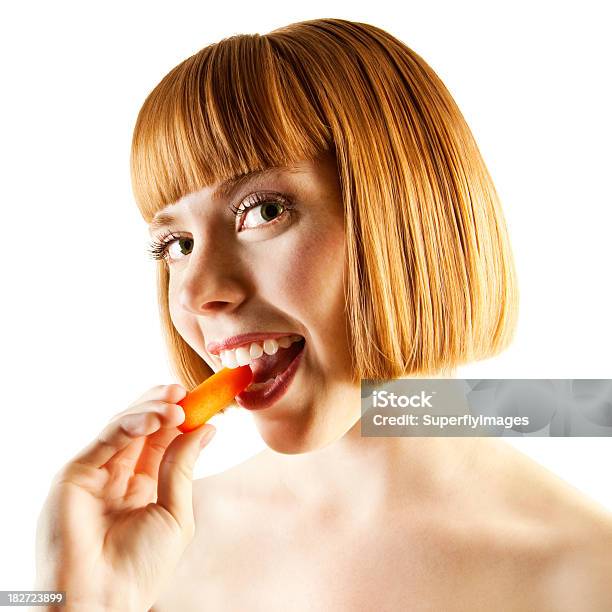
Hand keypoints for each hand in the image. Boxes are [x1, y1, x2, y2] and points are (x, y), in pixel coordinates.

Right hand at [35, 384, 214, 611]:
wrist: (104, 603)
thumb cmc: (141, 567)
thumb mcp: (174, 512)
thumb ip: (183, 468)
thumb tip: (206, 428)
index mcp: (142, 482)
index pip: (162, 438)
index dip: (181, 416)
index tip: (205, 398)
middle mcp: (117, 472)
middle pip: (142, 426)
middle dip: (164, 404)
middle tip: (187, 391)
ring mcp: (95, 471)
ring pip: (124, 425)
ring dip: (152, 410)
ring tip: (178, 405)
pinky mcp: (74, 474)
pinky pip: (105, 439)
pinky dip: (131, 423)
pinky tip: (157, 419)